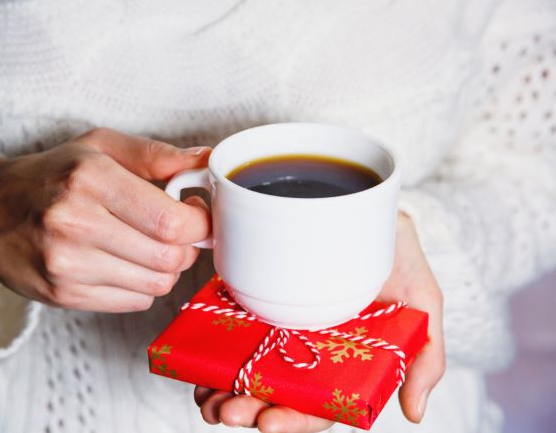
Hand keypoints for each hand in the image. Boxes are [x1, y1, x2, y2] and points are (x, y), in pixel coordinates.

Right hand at [0, 128, 211, 312]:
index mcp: (89, 178)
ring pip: (156, 285)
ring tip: (150, 246)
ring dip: (166, 269)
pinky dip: (142, 286)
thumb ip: (157, 154)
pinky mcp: (62, 294)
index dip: (199, 223)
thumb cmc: (52, 175)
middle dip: (187, 247)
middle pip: (169, 257)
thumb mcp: (99, 147)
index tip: (197, 214)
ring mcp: (66, 264)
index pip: (171, 221)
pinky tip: (126, 264)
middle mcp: (75, 223)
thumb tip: (207, 162)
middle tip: (178, 233)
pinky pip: (135, 303)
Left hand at [195, 212, 444, 431]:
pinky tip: (193, 366)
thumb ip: (425, 355)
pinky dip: (208, 356)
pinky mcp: (255, 299)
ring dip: (223, 391)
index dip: (294, 420)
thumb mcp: (424, 302)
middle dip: (248, 408)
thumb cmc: (399, 256)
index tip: (269, 422)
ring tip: (206, 399)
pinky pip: (228, 333)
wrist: (371, 208)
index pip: (319, 405)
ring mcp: (279, 325)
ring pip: (248, 371)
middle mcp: (308, 350)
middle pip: (276, 393)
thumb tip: (414, 413)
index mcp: (344, 361)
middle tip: (226, 410)